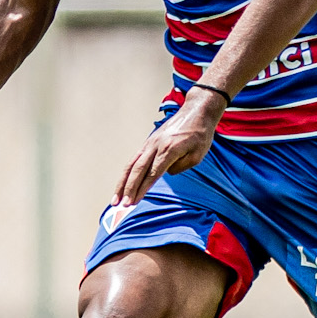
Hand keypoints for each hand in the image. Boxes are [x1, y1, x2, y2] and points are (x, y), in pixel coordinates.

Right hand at [115, 91, 224, 205]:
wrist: (197, 111)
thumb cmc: (200, 135)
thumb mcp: (198, 155)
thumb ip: (181, 167)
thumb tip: (165, 173)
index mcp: (169, 149)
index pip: (152, 174)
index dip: (142, 189)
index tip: (134, 203)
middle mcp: (156, 145)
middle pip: (138, 170)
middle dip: (128, 189)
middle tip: (121, 206)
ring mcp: (150, 142)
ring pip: (132, 164)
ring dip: (122, 182)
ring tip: (115, 198)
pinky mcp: (149, 142)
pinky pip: (134, 159)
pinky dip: (127, 173)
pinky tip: (122, 184)